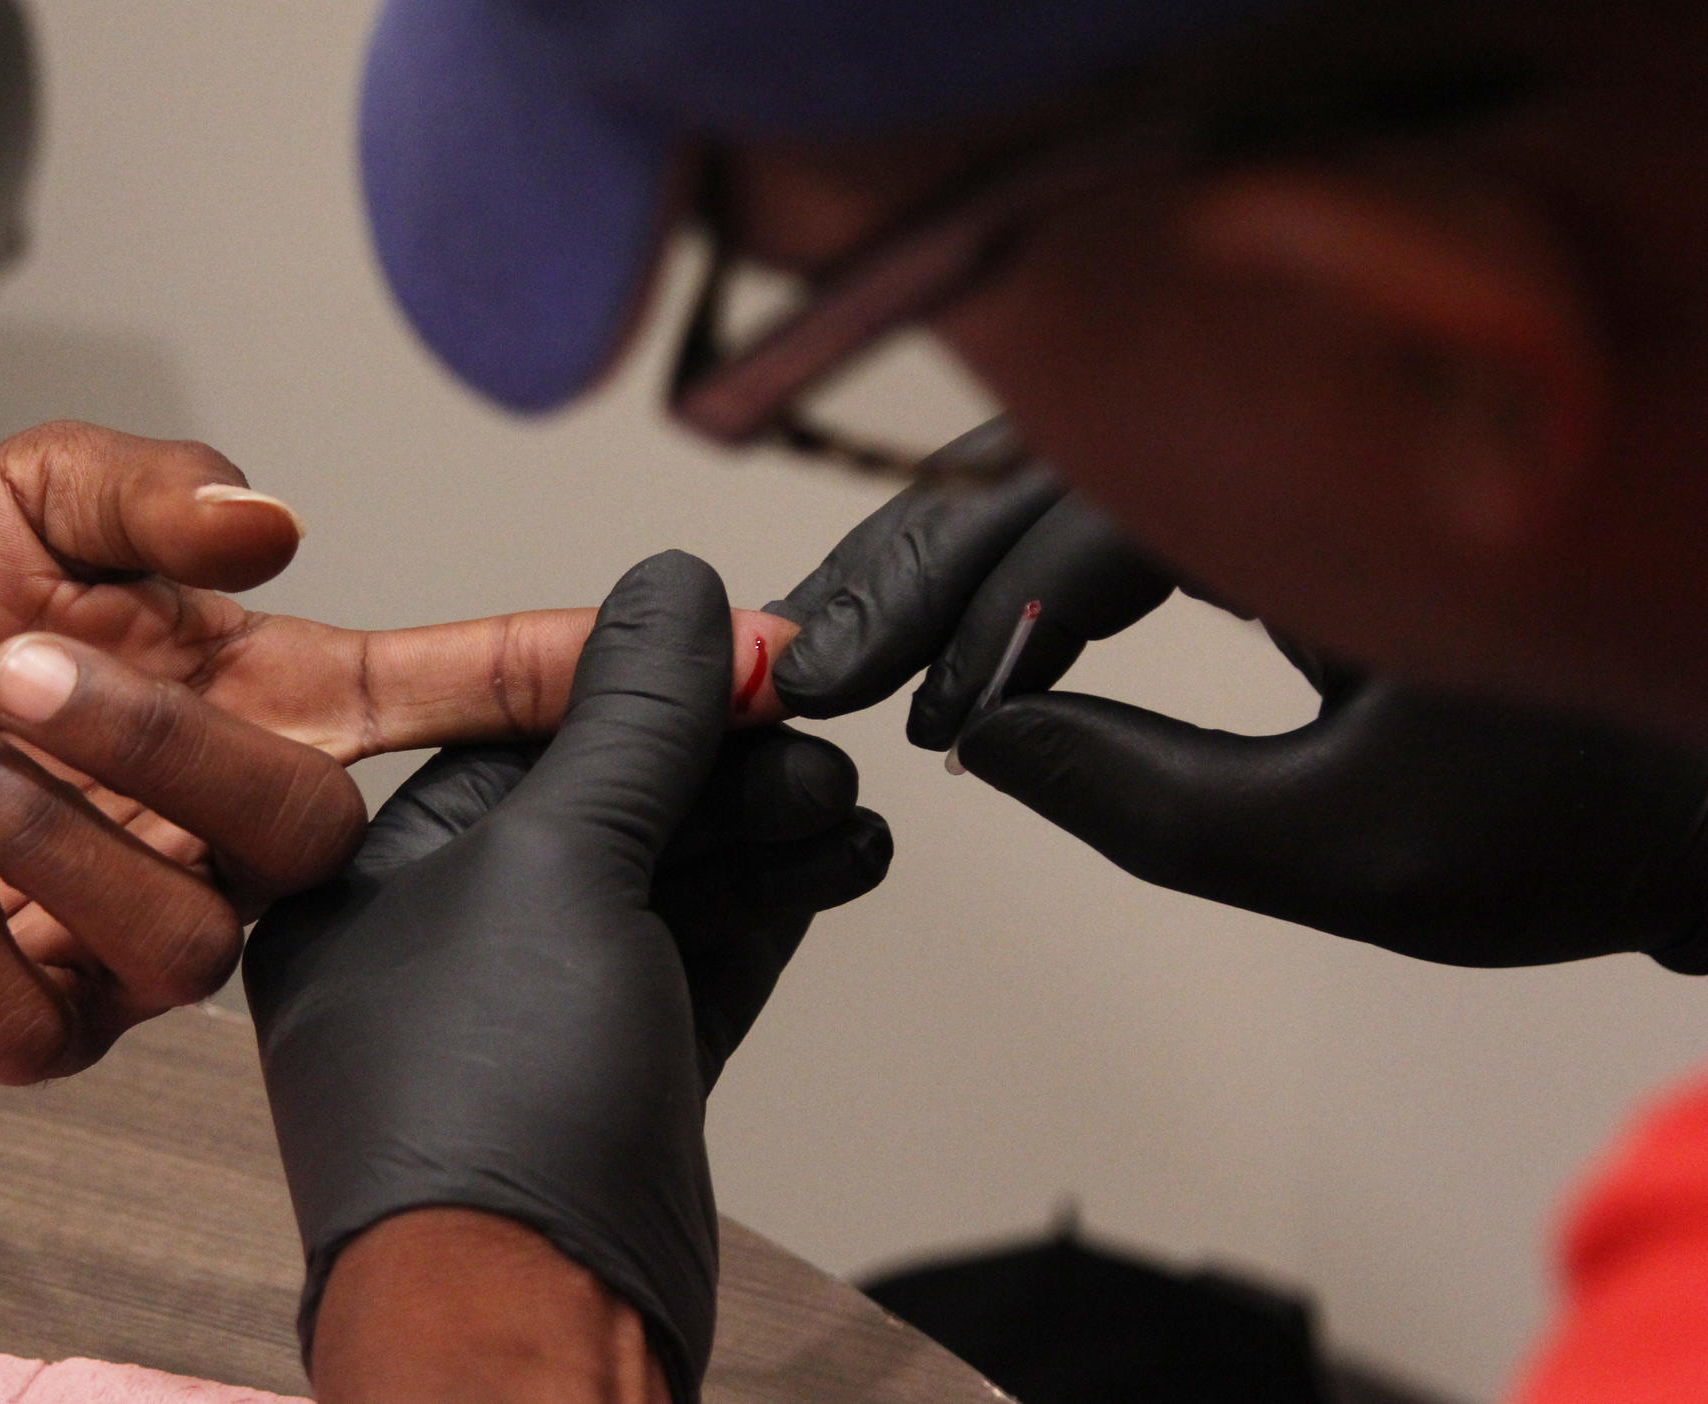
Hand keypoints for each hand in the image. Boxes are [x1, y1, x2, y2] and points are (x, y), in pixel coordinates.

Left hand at [0, 422, 799, 1083]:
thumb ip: (152, 495)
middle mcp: (238, 836)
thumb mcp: (33, 495)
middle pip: (307, 831)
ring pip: (180, 939)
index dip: (574, 679)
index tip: (730, 649)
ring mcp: (146, 938)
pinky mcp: (37, 1017)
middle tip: (18, 666)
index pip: (459, 700)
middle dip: (167, 747)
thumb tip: (272, 522)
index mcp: (275, 705)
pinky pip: (39, 1010)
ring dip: (43, 833)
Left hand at [244, 552, 890, 1402]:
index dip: (646, 679)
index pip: (524, 732)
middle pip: (605, 802)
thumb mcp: (559, 871)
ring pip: (664, 881)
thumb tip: (678, 593)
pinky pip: (698, 960)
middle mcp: (442, 941)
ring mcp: (531, 1016)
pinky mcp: (613, 1079)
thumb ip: (628, 726)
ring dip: (762, 832)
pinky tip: (839, 864)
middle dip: (720, 761)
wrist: (534, 1335)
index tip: (754, 645)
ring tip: (847, 803)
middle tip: (815, 726)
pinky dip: (770, 907)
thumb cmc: (486, 1118)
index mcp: (372, 877)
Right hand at [771, 421, 1707, 970]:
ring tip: (854, 643)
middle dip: (923, 562)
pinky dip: (1016, 570)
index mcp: (1339, 490)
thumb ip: (1142, 800)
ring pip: (1065, 473)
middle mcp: (1300, 440)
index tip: (933, 722)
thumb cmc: (1565, 823)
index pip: (1104, 510)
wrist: (1690, 810)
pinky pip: (1106, 508)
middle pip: (1054, 460)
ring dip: (948, 557)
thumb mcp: (1341, 847)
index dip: (995, 614)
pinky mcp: (1272, 501)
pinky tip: (954, 638)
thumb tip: (984, 743)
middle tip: (823, 660)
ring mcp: (1280, 461)